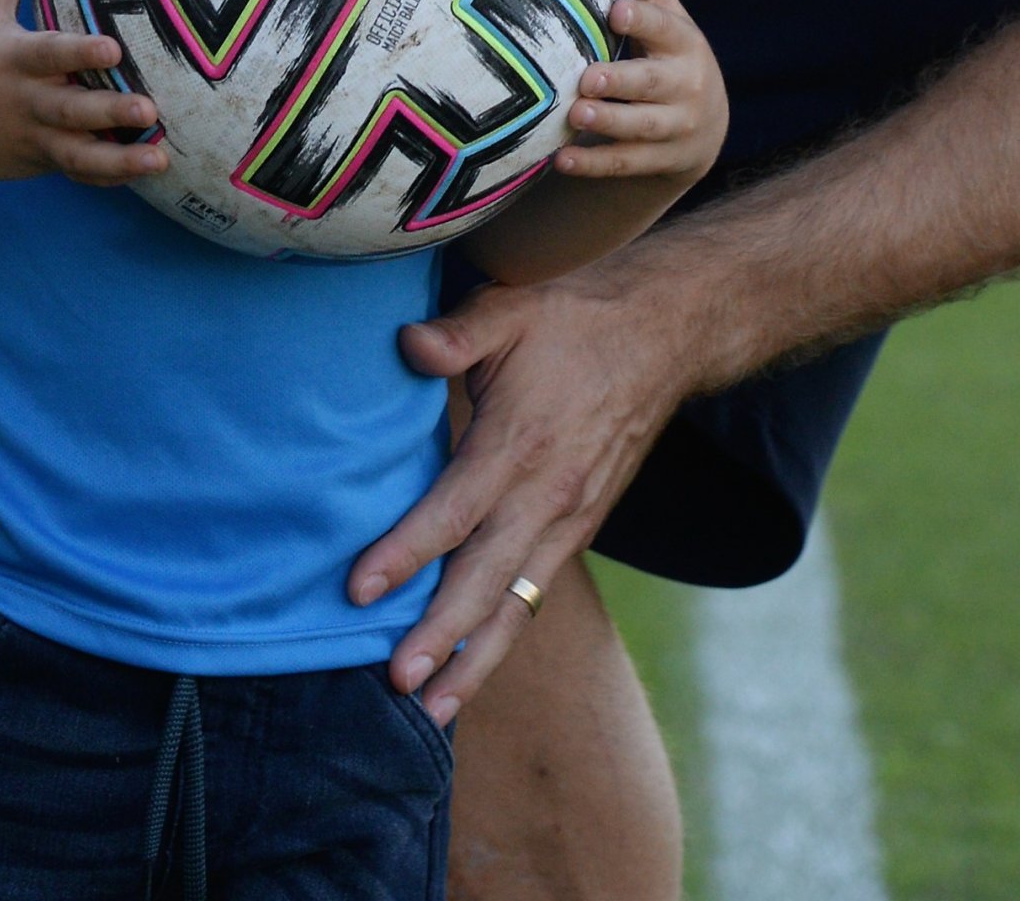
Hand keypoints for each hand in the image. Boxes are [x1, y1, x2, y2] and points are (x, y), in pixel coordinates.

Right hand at [0, 0, 167, 194]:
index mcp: (14, 61)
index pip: (49, 55)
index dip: (79, 54)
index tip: (113, 49)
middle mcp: (26, 102)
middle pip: (70, 110)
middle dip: (108, 111)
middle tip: (149, 107)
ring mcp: (36, 138)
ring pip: (79, 154)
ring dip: (120, 158)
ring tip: (160, 156)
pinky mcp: (44, 162)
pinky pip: (80, 173)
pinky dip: (111, 175)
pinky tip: (149, 168)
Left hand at [350, 242, 707, 723]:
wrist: (660, 337)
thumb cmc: (572, 320)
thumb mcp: (511, 309)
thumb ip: (457, 333)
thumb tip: (406, 344)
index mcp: (519, 443)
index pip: (454, 511)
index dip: (405, 552)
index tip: (358, 589)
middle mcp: (547, 494)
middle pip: (486, 579)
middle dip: (439, 634)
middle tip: (395, 681)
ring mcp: (570, 520)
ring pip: (517, 605)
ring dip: (475, 658)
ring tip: (434, 709)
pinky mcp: (582, 529)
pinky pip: (537, 595)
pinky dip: (505, 635)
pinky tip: (473, 666)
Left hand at [554, 0, 726, 185]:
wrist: (702, 130)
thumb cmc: (670, 59)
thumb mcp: (669, 19)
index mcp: (683, 44)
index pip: (664, 28)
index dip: (642, 19)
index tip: (615, 11)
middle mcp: (686, 87)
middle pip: (653, 84)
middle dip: (621, 81)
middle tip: (586, 77)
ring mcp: (675, 128)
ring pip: (641, 128)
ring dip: (608, 124)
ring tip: (573, 115)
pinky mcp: (661, 162)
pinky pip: (625, 164)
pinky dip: (593, 164)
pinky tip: (561, 159)